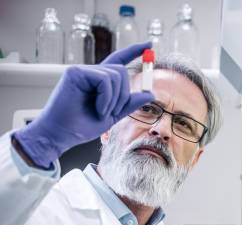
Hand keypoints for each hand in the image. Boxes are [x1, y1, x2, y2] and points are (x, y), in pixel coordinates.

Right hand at [14, 42, 154, 167]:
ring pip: (116, 75)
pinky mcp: (75, 72)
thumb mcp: (113, 114)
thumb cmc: (82, 125)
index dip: (134, 50)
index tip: (149, 43)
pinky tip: (98, 109)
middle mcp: (92, 73)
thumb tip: (150, 93)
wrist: (62, 134)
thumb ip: (129, 103)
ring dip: (115, 99)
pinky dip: (106, 98)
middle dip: (124, 94)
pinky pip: (104, 80)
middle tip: (113, 112)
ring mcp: (82, 71)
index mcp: (100, 81)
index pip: (119, 60)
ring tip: (102, 112)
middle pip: (122, 71)